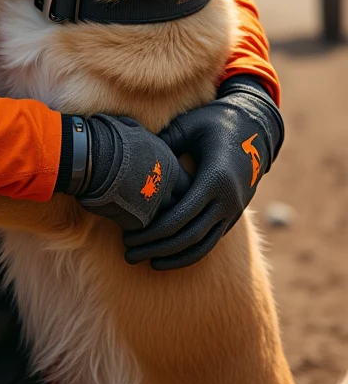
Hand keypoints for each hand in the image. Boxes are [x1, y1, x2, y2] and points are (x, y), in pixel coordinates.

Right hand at [72, 114, 190, 229]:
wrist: (93, 155)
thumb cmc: (110, 138)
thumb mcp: (135, 131)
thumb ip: (145, 141)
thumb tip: (139, 135)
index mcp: (171, 167)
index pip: (187, 186)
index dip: (179, 191)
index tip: (170, 195)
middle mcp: (168, 188)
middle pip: (179, 207)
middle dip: (171, 213)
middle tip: (160, 216)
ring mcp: (155, 206)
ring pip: (162, 224)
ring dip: (154, 226)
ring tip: (141, 230)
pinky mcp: (139, 222)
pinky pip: (141, 231)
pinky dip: (134, 232)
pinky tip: (125, 231)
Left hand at [122, 76, 283, 270]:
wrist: (255, 129)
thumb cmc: (215, 122)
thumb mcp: (189, 126)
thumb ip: (163, 142)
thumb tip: (133, 157)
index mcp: (216, 179)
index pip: (181, 217)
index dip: (153, 231)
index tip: (128, 237)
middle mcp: (228, 200)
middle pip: (188, 237)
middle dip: (157, 248)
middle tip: (128, 254)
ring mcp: (233, 211)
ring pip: (202, 246)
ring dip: (173, 257)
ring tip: (146, 261)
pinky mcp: (233, 216)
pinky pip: (211, 242)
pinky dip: (189, 253)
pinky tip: (167, 257)